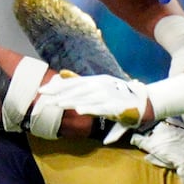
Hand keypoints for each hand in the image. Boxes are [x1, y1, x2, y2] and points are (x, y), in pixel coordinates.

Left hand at [36, 73, 150, 140]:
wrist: (141, 101)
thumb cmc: (116, 95)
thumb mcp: (97, 85)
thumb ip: (79, 80)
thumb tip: (61, 72)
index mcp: (94, 81)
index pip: (72, 84)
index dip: (56, 87)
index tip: (41, 90)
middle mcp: (99, 86)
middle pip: (76, 91)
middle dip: (58, 95)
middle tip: (43, 99)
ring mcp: (107, 95)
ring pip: (85, 99)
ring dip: (70, 101)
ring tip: (57, 104)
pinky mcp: (115, 106)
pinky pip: (100, 108)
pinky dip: (90, 108)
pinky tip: (79, 111)